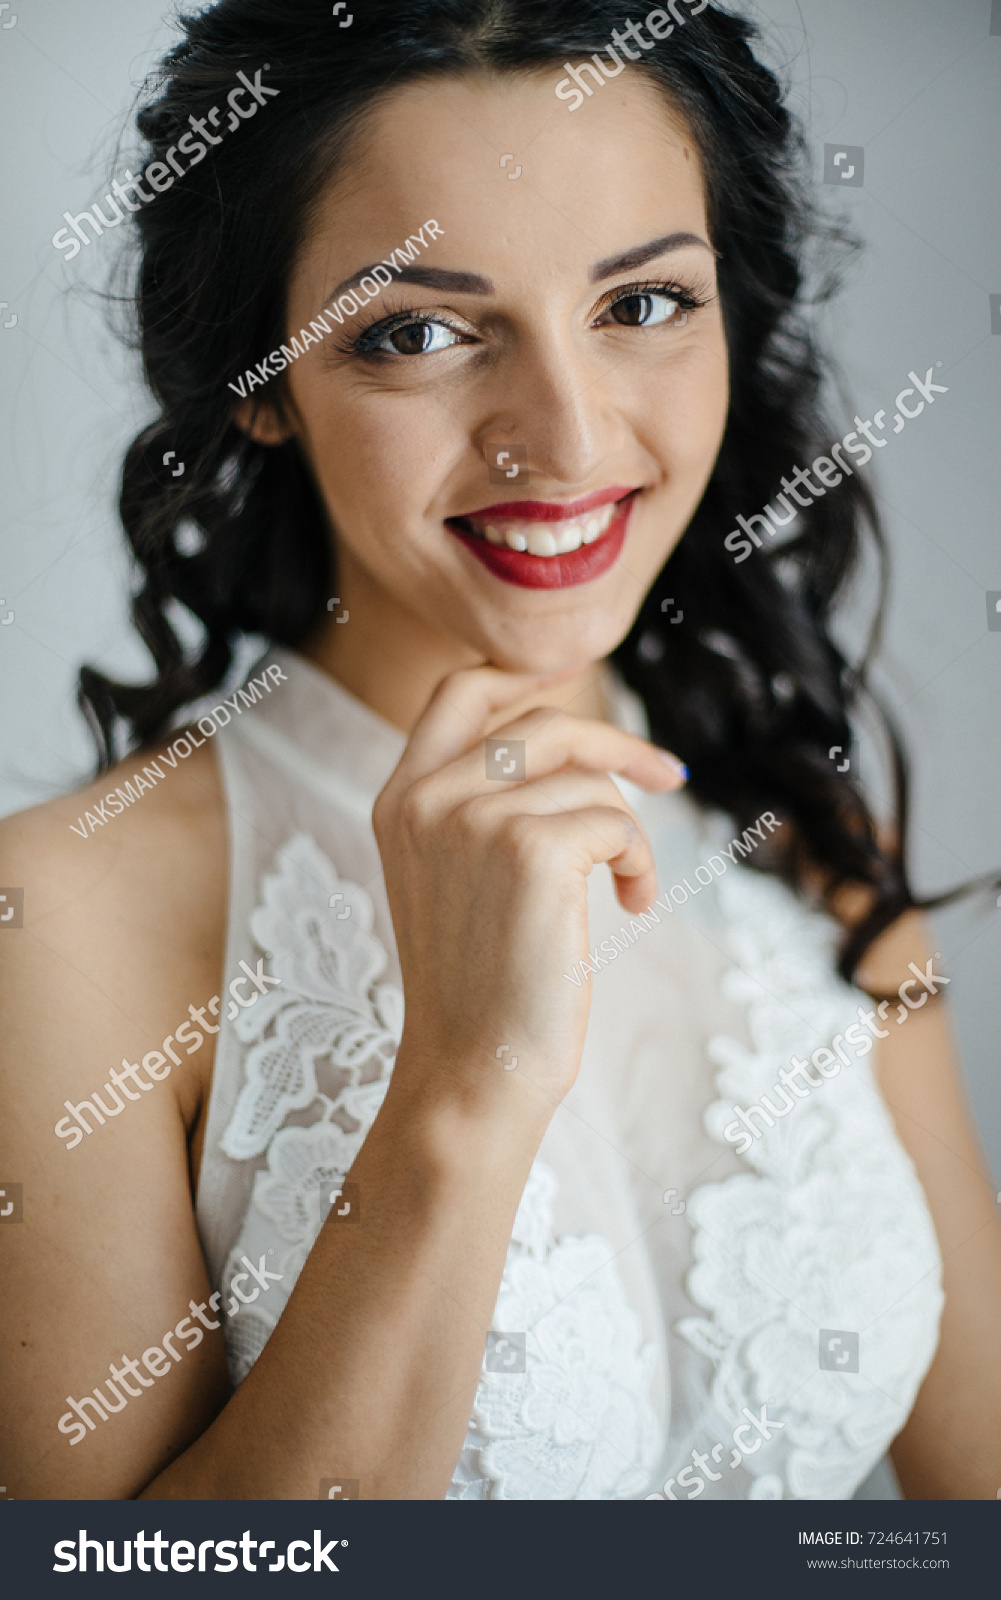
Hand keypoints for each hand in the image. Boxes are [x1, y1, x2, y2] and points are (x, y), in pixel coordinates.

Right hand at [372, 667, 685, 1113]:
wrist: (473, 1070)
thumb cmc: (478, 985)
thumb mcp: (454, 876)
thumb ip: (479, 802)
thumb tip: (567, 739)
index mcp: (399, 799)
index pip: (461, 691)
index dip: (525, 671)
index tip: (577, 673)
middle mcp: (426, 797)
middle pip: (542, 719)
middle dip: (615, 741)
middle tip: (667, 775)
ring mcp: (473, 818)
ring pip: (588, 779)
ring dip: (627, 831)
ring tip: (625, 885)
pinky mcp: (531, 848)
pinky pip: (617, 822)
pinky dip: (638, 861)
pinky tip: (629, 902)